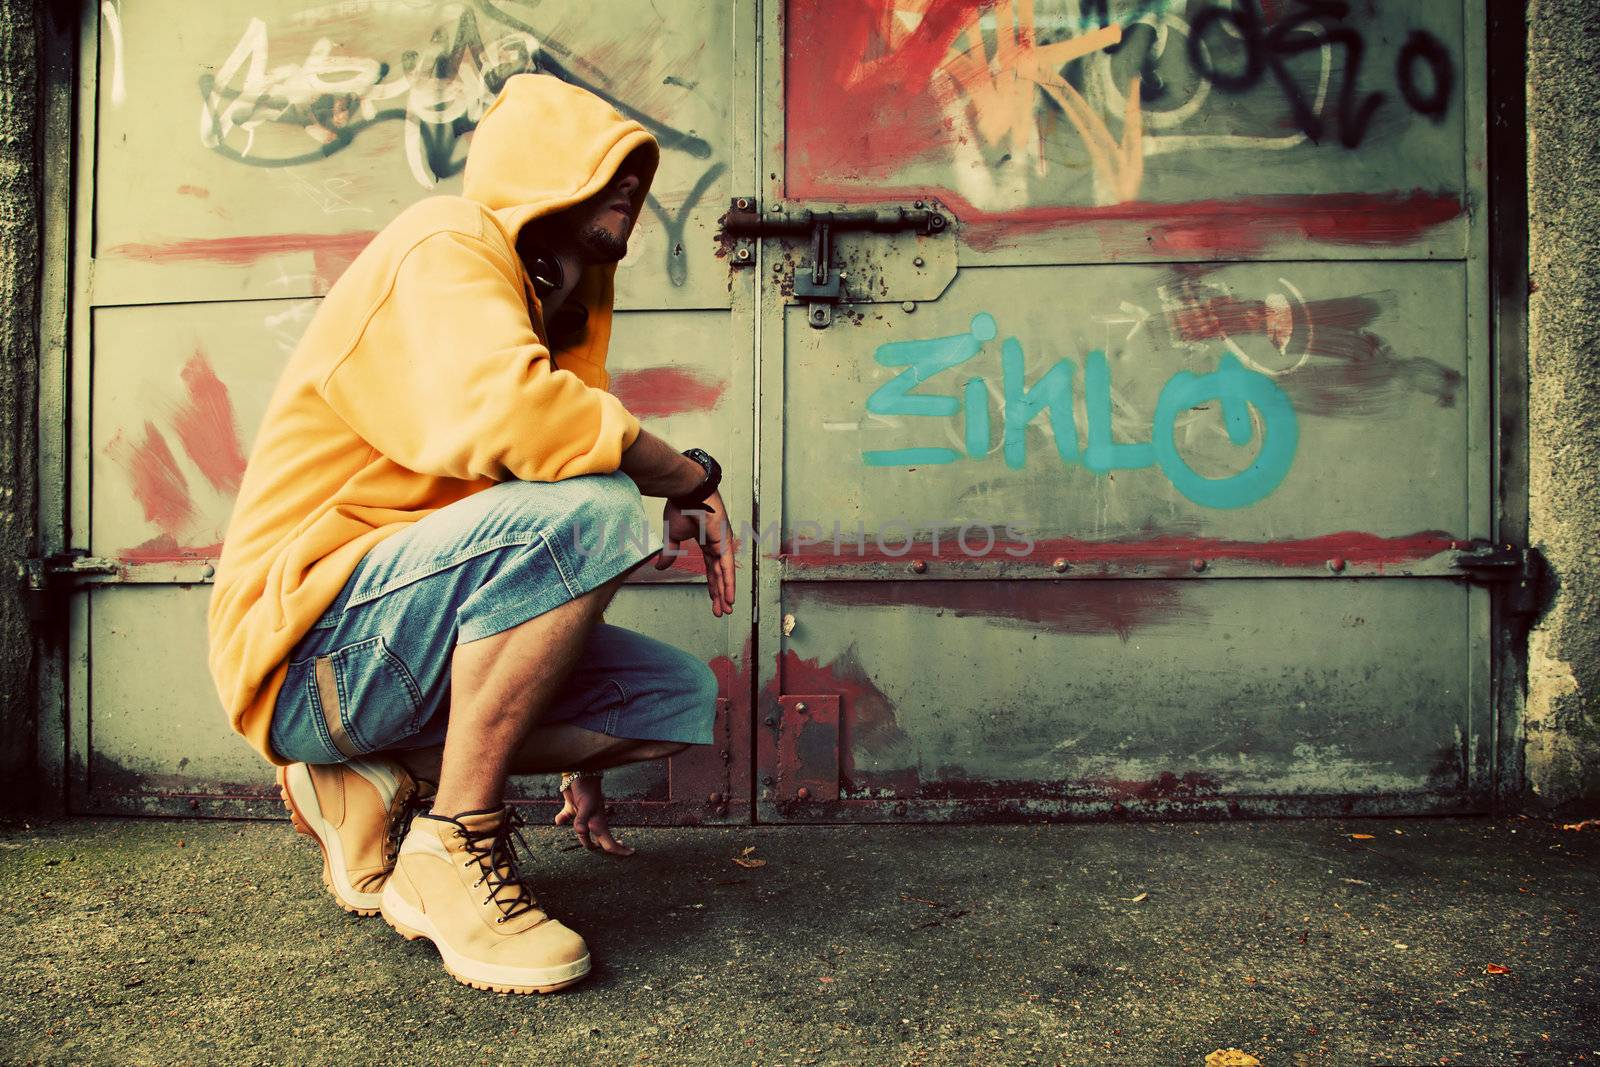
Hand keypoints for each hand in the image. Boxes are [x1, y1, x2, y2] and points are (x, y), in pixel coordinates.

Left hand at [553, 775, 633, 855]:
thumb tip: (582, 832)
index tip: (632, 854)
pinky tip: (559, 820)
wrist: (579, 772)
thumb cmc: (586, 788)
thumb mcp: (585, 804)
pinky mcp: (573, 807)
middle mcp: (592, 821)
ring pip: (586, 832)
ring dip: (587, 839)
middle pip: (601, 840)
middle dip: (608, 848)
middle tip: (618, 853)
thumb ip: (582, 819)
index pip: (610, 843)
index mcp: (598, 824)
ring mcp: (583, 815)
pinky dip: (563, 820)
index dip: (620, 850)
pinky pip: (568, 817)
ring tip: (592, 845)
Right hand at [655, 490, 734, 617]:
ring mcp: (722, 544)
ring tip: (726, 609)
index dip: (712, 586)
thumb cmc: (681, 506)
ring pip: (724, 574)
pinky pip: (726, 567)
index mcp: (706, 542)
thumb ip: (669, 552)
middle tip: (721, 611)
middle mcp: (717, 545)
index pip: (711, 569)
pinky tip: (730, 596)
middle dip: (719, 594)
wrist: (686, 492)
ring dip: (725, 593)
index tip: (713, 600)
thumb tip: (660, 567)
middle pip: (719, 575)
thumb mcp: (672, 536)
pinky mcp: (723, 543)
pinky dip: (728, 583)